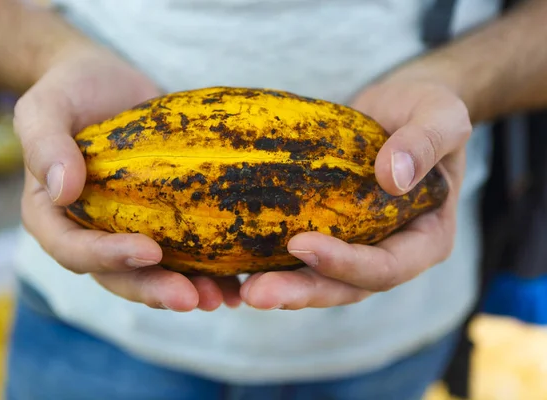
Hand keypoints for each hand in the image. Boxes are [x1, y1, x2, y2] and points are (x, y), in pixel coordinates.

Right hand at [15, 42, 241, 311]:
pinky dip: (207, 271)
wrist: (105, 83)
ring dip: (185, 289)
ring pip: (152, 272)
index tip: (149, 252)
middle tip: (192, 299)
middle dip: (154, 290)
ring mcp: (126, 228)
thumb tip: (63, 191)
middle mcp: (90, 231)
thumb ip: (45, 143)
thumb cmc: (71, 91)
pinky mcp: (159, 219)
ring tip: (220, 297)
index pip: (73, 249)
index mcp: (53, 216)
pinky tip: (236, 283)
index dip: (108, 257)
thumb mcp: (46, 108)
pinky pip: (181, 251)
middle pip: (118, 274)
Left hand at [240, 79, 471, 309]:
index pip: (386, 267)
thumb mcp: (442, 116)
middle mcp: (389, 251)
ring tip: (243, 290)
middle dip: (302, 291)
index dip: (346, 264)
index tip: (301, 244)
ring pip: (320, 279)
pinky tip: (238, 268)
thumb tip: (393, 178)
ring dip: (283, 287)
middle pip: (345, 286)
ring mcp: (358, 245)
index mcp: (425, 239)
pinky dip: (272, 265)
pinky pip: (302, 257)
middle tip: (257, 293)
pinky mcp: (331, 231)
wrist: (401, 106)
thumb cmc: (427, 110)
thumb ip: (427, 142)